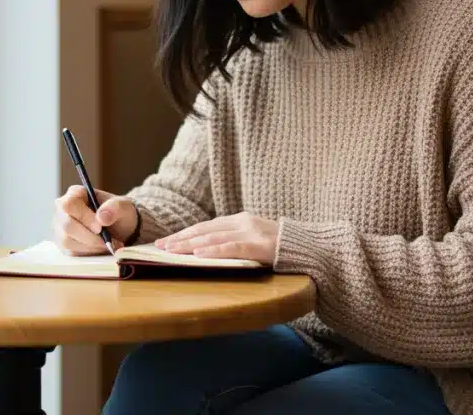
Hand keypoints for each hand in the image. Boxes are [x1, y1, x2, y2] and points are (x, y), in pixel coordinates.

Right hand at [53, 186, 137, 255]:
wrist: (120, 227)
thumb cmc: (118, 212)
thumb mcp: (123, 206)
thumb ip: (114, 208)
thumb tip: (101, 217)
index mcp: (75, 194)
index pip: (69, 204)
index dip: (83, 216)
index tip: (100, 227)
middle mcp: (63, 210)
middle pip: (67, 225)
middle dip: (89, 236)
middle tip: (107, 240)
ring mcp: (61, 228)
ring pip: (68, 241)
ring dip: (91, 246)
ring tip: (108, 244)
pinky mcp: (64, 244)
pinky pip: (72, 252)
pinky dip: (89, 252)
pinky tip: (101, 248)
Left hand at [155, 212, 278, 264]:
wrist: (312, 247)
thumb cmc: (282, 248)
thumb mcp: (255, 240)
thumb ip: (235, 241)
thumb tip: (207, 250)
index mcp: (240, 219)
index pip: (206, 226)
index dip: (185, 233)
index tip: (166, 241)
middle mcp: (243, 222)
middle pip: (205, 230)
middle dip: (180, 238)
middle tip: (160, 246)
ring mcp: (252, 232)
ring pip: (214, 237)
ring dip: (190, 244)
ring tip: (172, 250)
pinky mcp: (260, 245)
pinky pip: (233, 248)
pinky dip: (214, 250)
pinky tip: (199, 253)